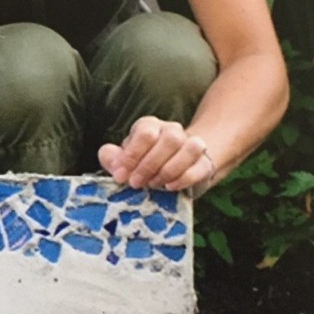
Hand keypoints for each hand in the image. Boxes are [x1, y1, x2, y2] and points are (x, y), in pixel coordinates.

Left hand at [98, 116, 215, 194]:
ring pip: (189, 147)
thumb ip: (113, 158)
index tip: (121, 175)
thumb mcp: (125, 161)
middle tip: (136, 183)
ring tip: (155, 185)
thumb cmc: (144, 165)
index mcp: (150, 126)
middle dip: (149, 164)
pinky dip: (184, 178)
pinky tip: (170, 187)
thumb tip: (108, 155)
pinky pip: (200, 166)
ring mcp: (191, 144)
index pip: (145, 132)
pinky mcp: (204, 162)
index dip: (132, 155)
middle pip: (169, 139)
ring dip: (169, 170)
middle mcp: (172, 130)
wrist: (175, 173)